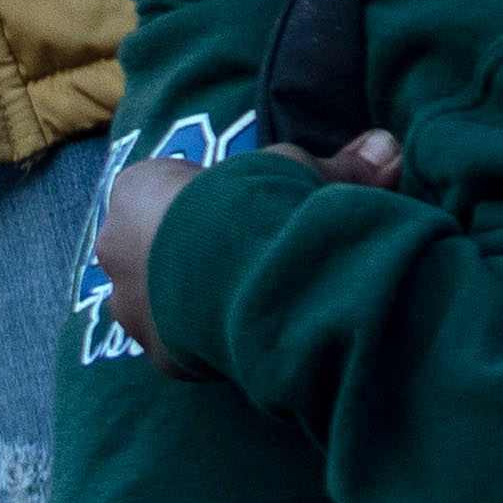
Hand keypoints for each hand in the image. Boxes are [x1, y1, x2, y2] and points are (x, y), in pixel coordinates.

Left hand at [94, 131, 400, 374]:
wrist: (234, 277)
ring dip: (191, 298)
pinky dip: (206, 338)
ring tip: (245, 294)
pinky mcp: (158, 358)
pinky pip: (180, 344)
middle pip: (152, 246)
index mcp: (134, 193)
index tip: (243, 202)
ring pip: (158, 300)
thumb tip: (388, 145)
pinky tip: (244, 329)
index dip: (204, 195)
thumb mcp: (294, 170)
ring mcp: (130, 310)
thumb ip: (336, 164)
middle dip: (188, 250)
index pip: (160, 189)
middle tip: (244, 250)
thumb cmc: (248, 204)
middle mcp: (114, 252)